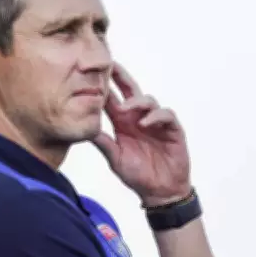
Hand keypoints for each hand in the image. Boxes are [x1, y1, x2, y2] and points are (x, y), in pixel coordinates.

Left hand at [92, 64, 192, 206]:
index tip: (90, 73)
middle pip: (130, 91)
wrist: (159, 191)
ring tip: (125, 109)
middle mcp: (137, 118)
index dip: (103, 86)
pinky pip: (165, 115)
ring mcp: (156, 122)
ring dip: (137, 102)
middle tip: (111, 65)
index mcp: (122, 123)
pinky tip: (144, 123)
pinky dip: (155, 116)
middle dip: (121, 77)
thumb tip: (83, 129)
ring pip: (148, 100)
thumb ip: (102, 142)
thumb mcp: (114, 158)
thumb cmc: (137, 174)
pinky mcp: (172, 130)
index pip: (111, 99)